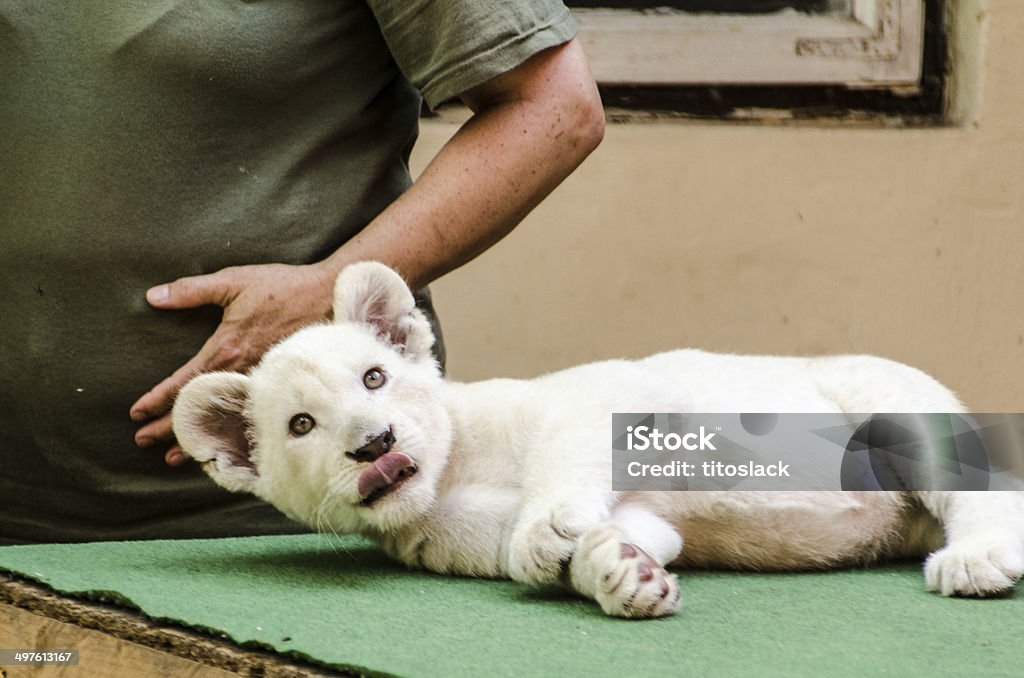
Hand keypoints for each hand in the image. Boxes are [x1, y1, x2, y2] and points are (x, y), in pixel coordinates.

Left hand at [130, 262, 334, 465]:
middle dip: (168, 428)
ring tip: (176, 457)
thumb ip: (192, 290)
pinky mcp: (280, 385)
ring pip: (224, 419)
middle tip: (143, 441)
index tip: (137, 413)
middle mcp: (243, 371)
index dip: (157, 399)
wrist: (332, 297)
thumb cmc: (284, 286)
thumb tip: (154, 296)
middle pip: (199, 407)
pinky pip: (251, 416)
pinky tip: (224, 446)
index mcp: (227, 348)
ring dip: (199, 438)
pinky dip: (232, 434)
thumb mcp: (234, 281)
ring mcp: (263, 383)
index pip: (183, 382)